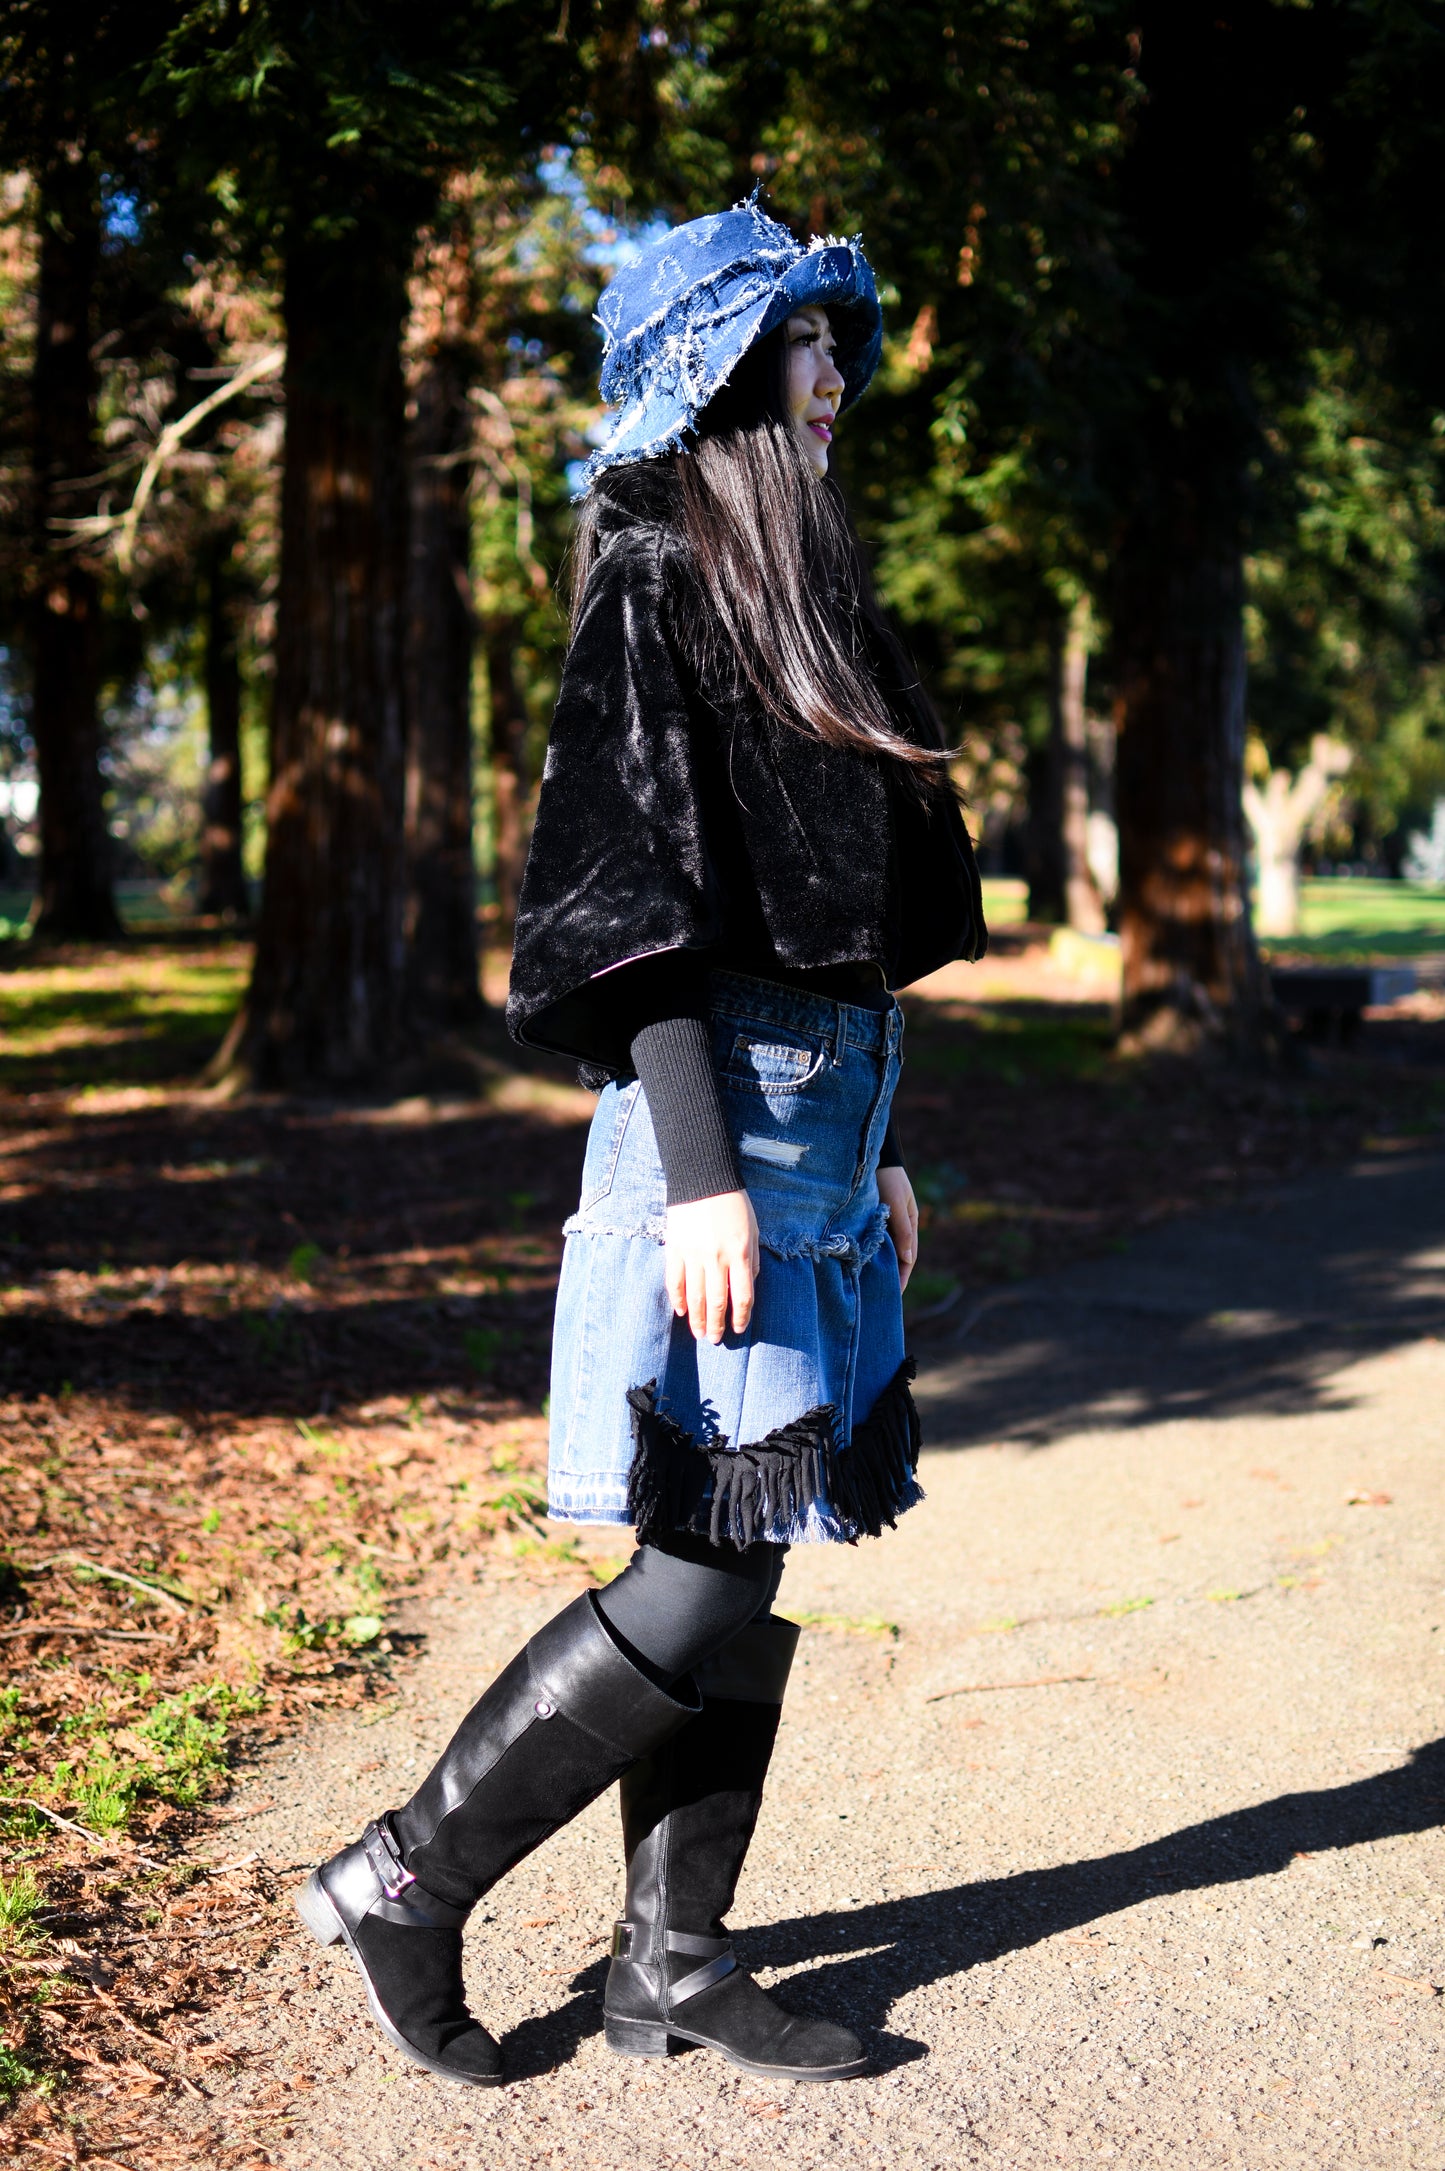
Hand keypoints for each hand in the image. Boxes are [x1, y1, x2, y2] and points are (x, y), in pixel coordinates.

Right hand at [665, 1189, 760, 1343]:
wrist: (702, 1179)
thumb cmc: (733, 1204)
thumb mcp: (752, 1230)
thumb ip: (752, 1259)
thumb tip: (749, 1285)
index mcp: (739, 1254)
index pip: (742, 1296)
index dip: (741, 1317)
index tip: (739, 1329)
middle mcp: (717, 1259)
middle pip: (718, 1302)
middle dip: (718, 1325)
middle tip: (716, 1339)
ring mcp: (693, 1255)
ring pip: (695, 1296)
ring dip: (698, 1319)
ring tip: (700, 1334)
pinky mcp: (674, 1250)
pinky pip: (674, 1281)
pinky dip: (677, 1299)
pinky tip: (681, 1311)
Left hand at [877, 1165, 918, 1291]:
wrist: (870, 1156)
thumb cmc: (887, 1178)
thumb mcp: (896, 1204)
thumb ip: (902, 1230)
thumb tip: (908, 1259)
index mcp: (910, 1224)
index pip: (908, 1258)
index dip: (902, 1277)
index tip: (895, 1295)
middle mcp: (898, 1225)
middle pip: (896, 1257)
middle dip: (891, 1276)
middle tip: (879, 1296)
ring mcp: (885, 1222)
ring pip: (883, 1251)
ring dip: (878, 1266)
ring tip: (867, 1284)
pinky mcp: (870, 1218)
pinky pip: (872, 1241)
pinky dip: (868, 1253)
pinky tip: (858, 1263)